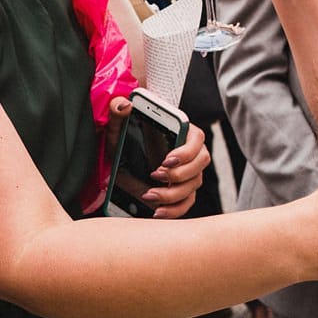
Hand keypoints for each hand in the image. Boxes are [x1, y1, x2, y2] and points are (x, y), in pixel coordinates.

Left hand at [104, 95, 209, 219]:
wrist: (124, 156)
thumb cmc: (127, 135)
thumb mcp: (118, 124)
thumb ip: (118, 109)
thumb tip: (124, 105)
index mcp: (183, 131)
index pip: (197, 139)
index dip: (185, 152)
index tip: (166, 160)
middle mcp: (192, 153)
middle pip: (199, 166)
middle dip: (178, 174)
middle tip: (155, 175)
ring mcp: (190, 173)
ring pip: (193, 187)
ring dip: (172, 195)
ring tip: (148, 195)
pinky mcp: (182, 191)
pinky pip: (186, 203)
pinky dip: (174, 211)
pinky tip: (156, 212)